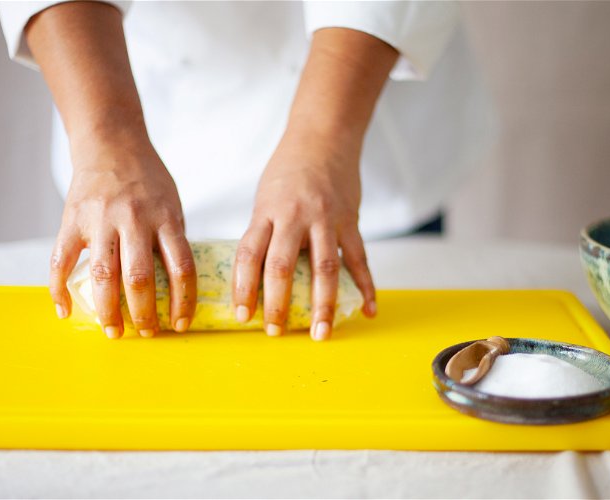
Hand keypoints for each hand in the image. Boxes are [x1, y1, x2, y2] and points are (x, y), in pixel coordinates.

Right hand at [50, 134, 195, 338]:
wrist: (110, 142)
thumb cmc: (146, 179)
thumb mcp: (172, 203)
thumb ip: (171, 240)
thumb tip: (175, 287)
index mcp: (165, 217)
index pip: (181, 267)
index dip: (183, 301)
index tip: (180, 324)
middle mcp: (133, 219)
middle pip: (140, 277)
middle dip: (144, 313)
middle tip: (147, 333)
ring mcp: (100, 219)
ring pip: (103, 275)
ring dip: (108, 310)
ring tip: (114, 332)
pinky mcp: (72, 219)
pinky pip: (61, 260)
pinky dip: (60, 290)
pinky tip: (66, 311)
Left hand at [232, 128, 376, 340]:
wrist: (323, 138)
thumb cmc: (288, 172)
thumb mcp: (265, 199)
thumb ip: (264, 234)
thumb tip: (255, 276)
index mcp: (267, 212)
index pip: (249, 254)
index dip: (243, 287)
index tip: (242, 315)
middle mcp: (294, 216)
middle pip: (282, 266)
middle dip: (277, 304)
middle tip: (275, 331)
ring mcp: (325, 218)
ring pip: (323, 268)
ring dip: (322, 305)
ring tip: (320, 332)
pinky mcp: (350, 220)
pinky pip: (359, 258)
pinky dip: (365, 286)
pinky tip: (367, 310)